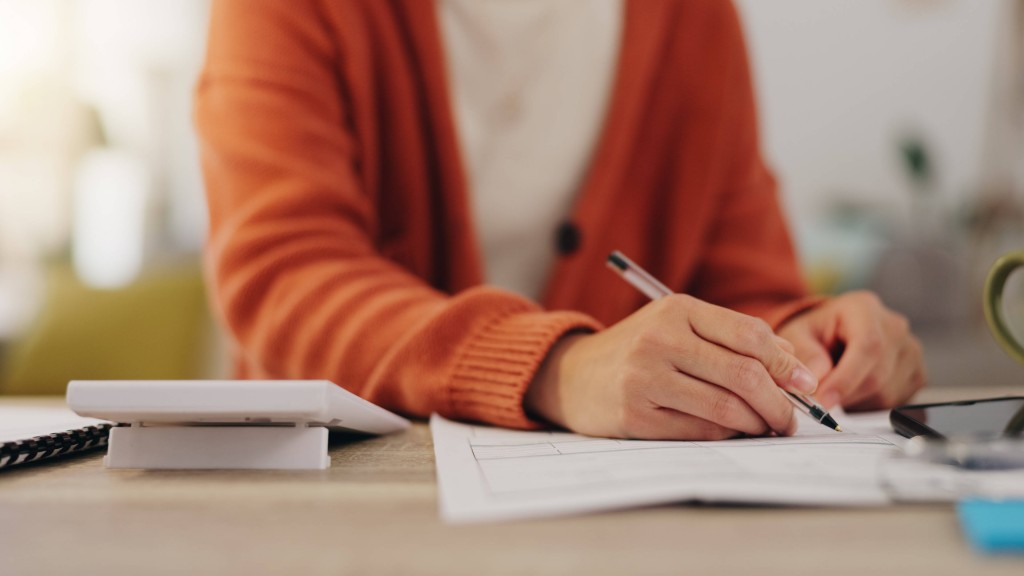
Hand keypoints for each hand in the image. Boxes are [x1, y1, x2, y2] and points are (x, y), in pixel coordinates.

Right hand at [524, 294, 818, 439]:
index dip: (786, 363)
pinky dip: (726, 435)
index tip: (805, 384)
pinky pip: (700, 431)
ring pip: (726, 408)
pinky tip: (731, 431)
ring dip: (757, 423)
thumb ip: (732, 338)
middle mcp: (660, 340)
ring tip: (766, 427)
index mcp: (677, 310)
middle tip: (791, 419)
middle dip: (780, 403)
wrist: (572, 374)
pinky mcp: (635, 415)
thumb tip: (793, 364)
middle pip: (744, 375)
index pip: (750, 335)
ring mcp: (645, 378)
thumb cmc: (638, 350)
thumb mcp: (679, 327)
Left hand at [776, 291, 925, 410]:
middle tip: (819, 400)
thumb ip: (804, 354)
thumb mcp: (797, 335)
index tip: (823, 400)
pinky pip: (895, 402)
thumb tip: (815, 381)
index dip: (846, 378)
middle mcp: (895, 327)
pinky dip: (869, 405)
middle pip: (878, 375)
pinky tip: (854, 390)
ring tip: (835, 387)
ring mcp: (910, 350)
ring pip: (887, 393)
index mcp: (864, 308)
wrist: (832, 333)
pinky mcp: (916, 373)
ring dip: (855, 401)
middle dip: (845, 394)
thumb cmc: (815, 332)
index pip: (867, 346)